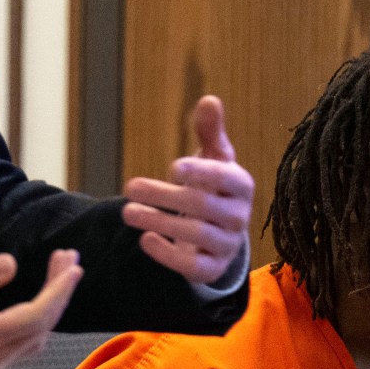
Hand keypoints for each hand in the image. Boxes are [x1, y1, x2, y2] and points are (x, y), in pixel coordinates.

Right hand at [0, 248, 82, 368]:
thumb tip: (11, 264)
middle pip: (42, 326)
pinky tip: (41, 298)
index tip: (71, 266)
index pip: (34, 316)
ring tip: (58, 272)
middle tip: (68, 259)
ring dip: (53, 304)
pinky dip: (40, 318)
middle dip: (61, 291)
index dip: (58, 291)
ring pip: (38, 337)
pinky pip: (26, 343)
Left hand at [122, 96, 252, 284]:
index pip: (225, 178)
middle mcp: (239, 216)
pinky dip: (168, 255)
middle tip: (129, 187)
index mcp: (241, 184)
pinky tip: (145, 239)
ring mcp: (228, 244)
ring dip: (158, 222)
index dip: (200, 172)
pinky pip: (194, 266)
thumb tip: (209, 100)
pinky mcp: (213, 268)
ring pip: (195, 235)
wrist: (220, 231)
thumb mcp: (213, 158)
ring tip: (127, 211)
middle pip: (203, 206)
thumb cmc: (213, 186)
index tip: (172, 168)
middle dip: (164, 196)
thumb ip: (209, 132)